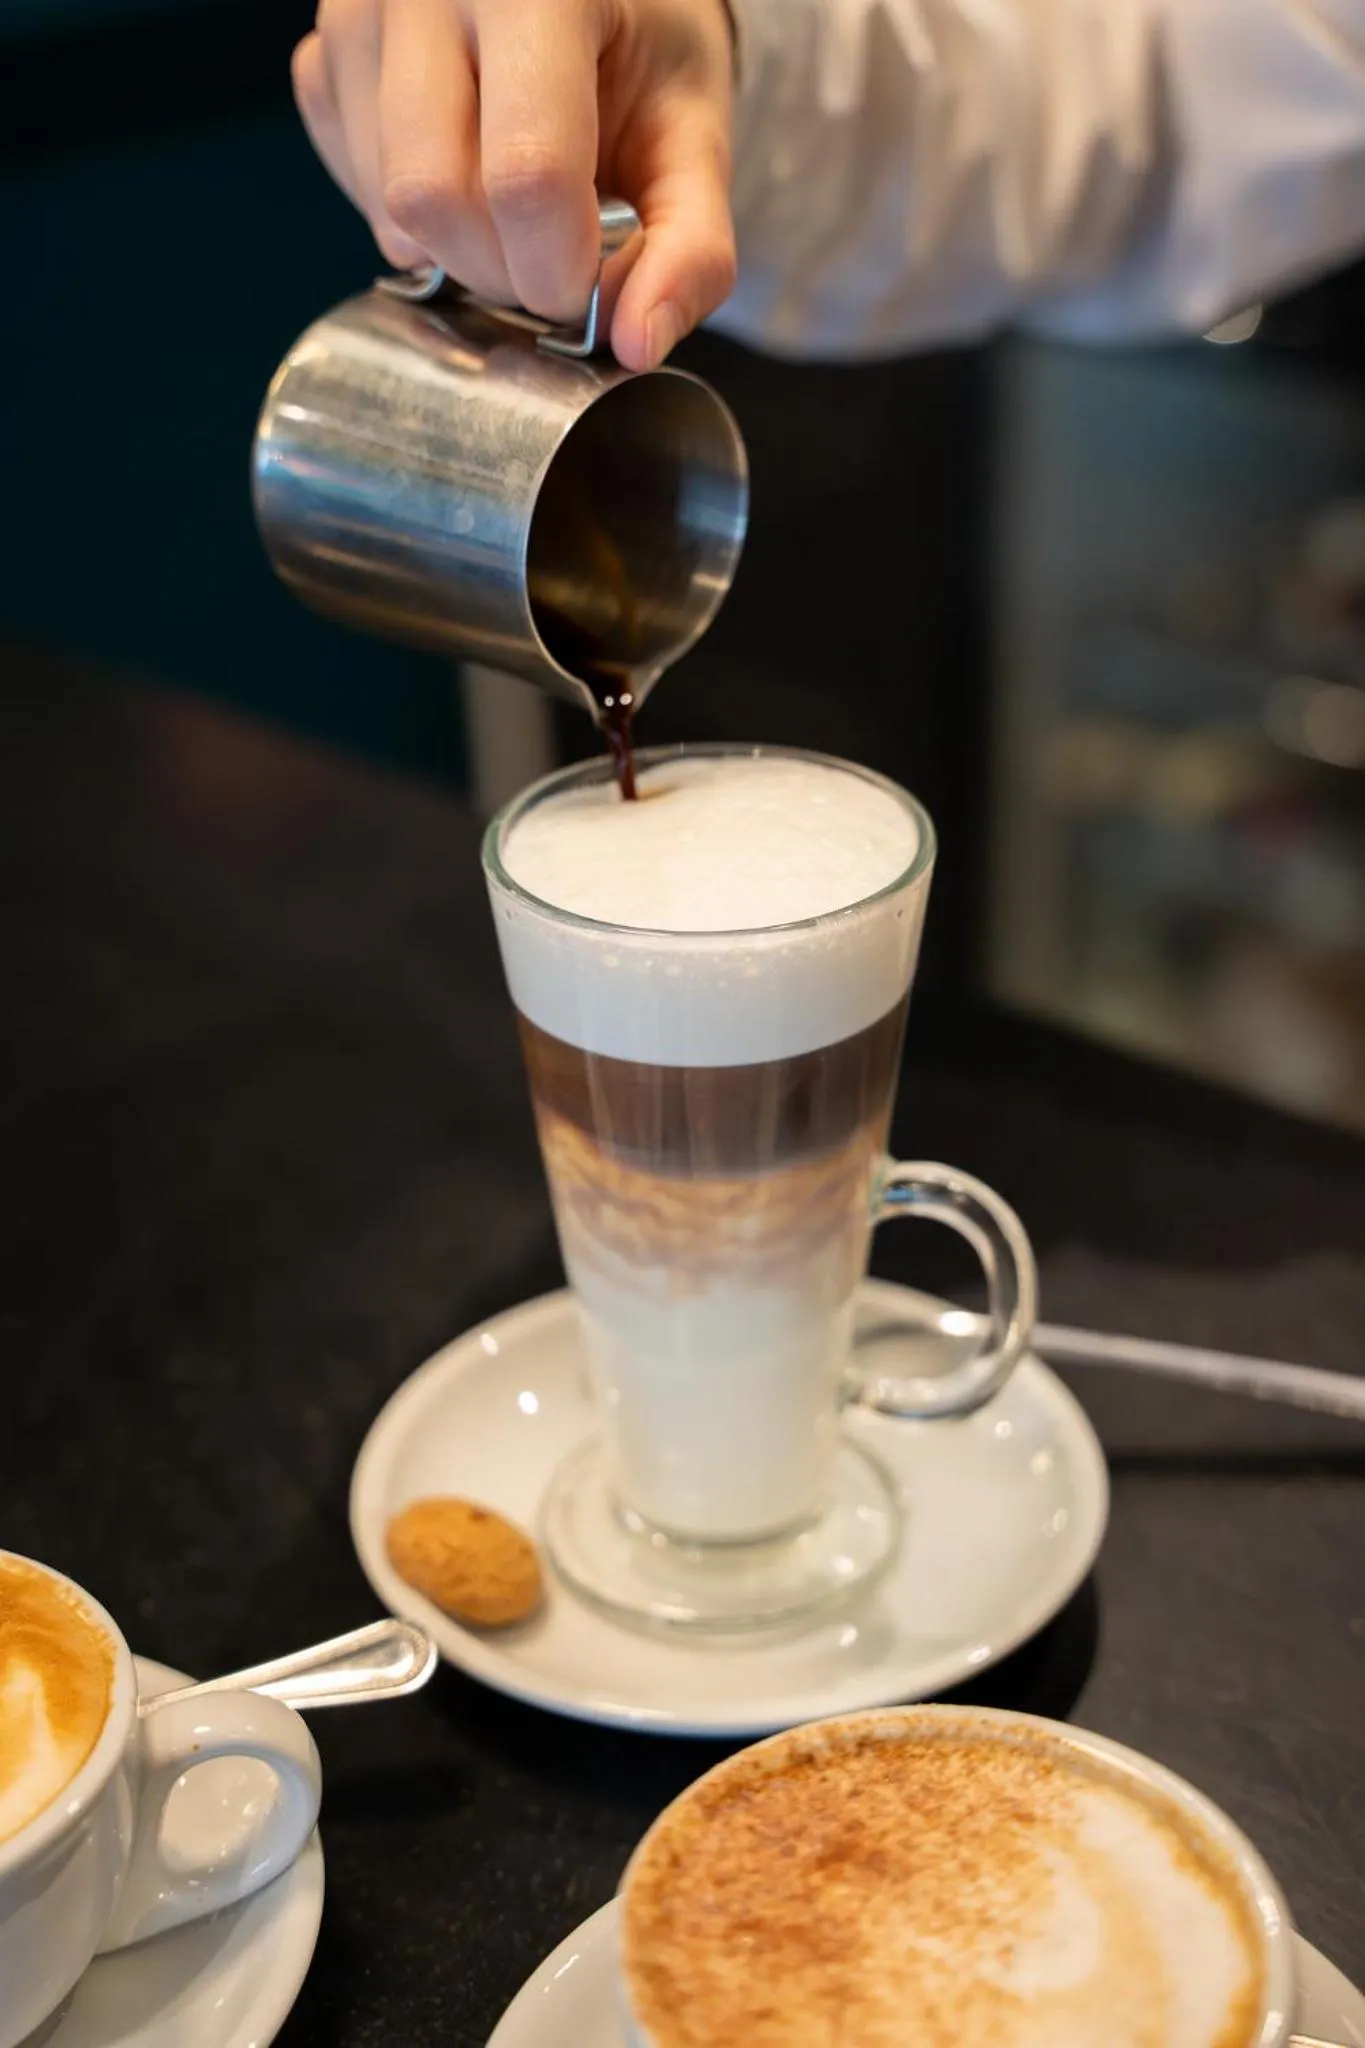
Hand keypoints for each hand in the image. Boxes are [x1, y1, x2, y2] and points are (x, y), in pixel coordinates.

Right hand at [292, 0, 736, 369]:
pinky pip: (353, 186)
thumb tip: (637, 345)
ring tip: (510, 204)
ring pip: (389, 207)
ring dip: (456, 251)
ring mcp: (357, 17)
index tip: (588, 279)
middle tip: (550, 251)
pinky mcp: (320, 57)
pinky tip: (460, 171)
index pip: (526, 174)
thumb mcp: (694, 133)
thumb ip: (689, 246)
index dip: (560, 269)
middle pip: (435, 198)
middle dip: (501, 270)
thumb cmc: (642, 45)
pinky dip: (413, 221)